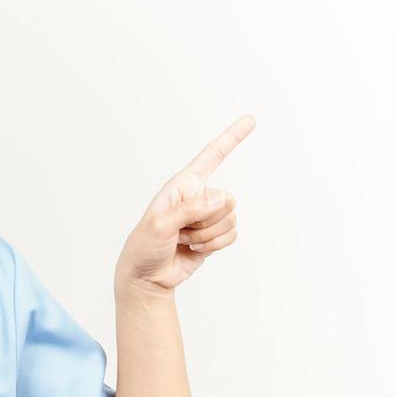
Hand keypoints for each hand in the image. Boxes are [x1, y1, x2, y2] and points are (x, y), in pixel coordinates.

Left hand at [115, 114, 254, 294]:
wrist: (148, 276)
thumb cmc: (145, 245)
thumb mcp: (160, 224)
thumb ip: (191, 209)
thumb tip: (223, 200)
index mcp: (184, 184)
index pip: (212, 155)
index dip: (232, 137)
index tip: (250, 120)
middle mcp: (200, 195)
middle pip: (228, 199)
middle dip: (206, 220)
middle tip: (180, 230)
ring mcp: (208, 216)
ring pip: (230, 219)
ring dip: (207, 235)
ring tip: (184, 239)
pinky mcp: (215, 234)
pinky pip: (232, 235)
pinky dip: (215, 245)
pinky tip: (194, 248)